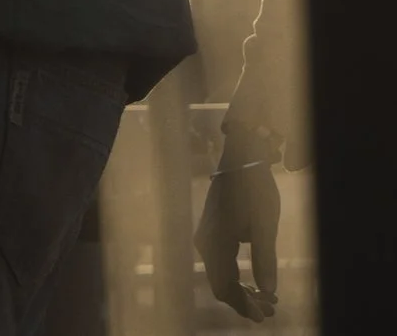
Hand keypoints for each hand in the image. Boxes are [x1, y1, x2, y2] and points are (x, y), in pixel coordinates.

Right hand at [197, 122, 283, 320]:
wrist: (240, 161)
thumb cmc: (255, 191)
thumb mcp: (265, 226)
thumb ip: (265, 259)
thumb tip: (269, 292)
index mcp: (216, 243)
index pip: (224, 286)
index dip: (243, 305)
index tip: (265, 316)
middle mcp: (206, 243)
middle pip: (220, 284)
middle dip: (246, 301)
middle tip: (272, 311)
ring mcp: (207, 238)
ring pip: (221, 275)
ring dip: (243, 291)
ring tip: (269, 300)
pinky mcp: (212, 233)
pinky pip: (221, 263)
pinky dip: (238, 277)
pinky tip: (256, 282)